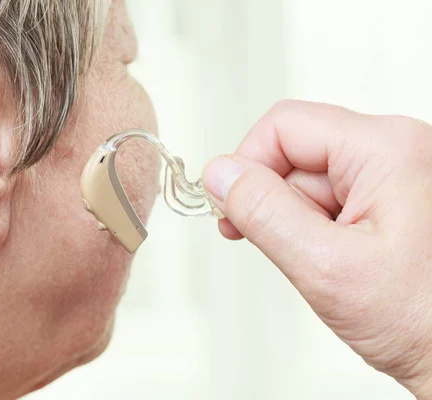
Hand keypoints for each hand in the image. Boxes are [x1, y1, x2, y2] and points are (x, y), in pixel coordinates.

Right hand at [203, 100, 431, 398]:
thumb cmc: (426, 321)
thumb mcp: (326, 267)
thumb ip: (264, 213)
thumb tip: (220, 175)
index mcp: (386, 148)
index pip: (283, 127)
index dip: (247, 166)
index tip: (231, 209)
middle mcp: (395, 151)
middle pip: (295, 155)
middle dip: (276, 205)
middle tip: (286, 250)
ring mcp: (394, 176)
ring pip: (308, 182)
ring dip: (298, 225)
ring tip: (327, 266)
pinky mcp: (390, 199)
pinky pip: (329, 202)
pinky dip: (317, 232)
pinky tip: (337, 262)